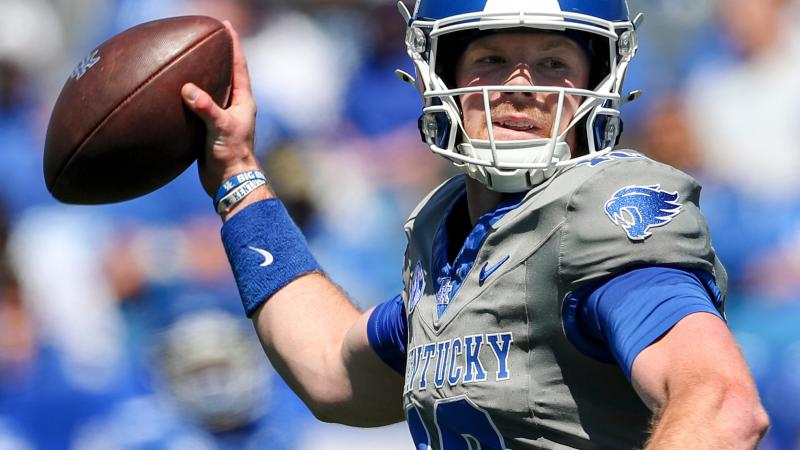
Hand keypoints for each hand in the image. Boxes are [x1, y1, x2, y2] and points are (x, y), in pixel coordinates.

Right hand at [181, 21, 260, 197]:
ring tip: (186, 60)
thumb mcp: (221, 128)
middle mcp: (234, 106)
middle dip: (217, 55)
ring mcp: (221, 118)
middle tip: (205, 37)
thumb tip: (188, 90)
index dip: (233, 45)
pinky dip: (187, 98)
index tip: (226, 27)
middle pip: (225, 74)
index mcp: (243, 101)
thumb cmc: (233, 155)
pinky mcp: (208, 130)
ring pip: (210, 90)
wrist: (230, 182)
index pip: (239, 66)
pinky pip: (197, 108)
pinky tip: (172, 94)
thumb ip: (207, 108)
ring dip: (200, 76)